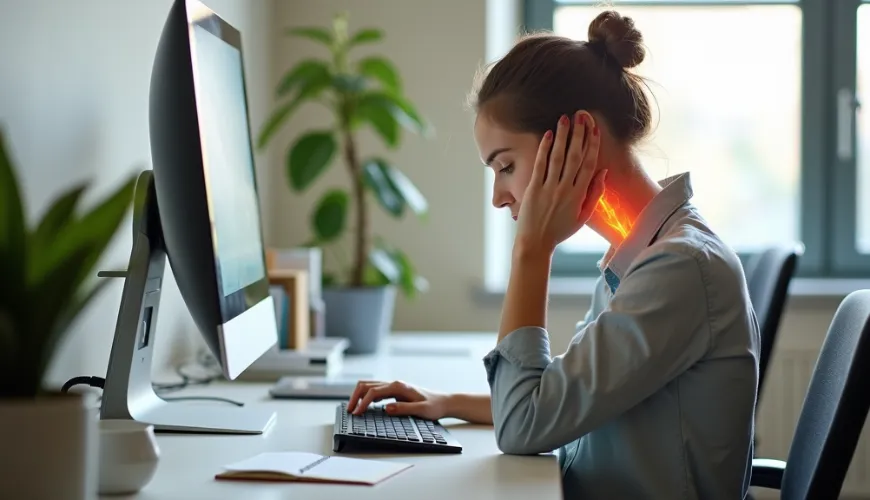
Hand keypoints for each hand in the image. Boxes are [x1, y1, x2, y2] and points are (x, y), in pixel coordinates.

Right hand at [346, 380, 448, 420]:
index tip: (356, 413)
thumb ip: (403, 409)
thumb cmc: (434, 406)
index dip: (362, 403)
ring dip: (358, 395)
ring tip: (353, 408)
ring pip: (369, 385)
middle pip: (366, 385)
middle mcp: (394, 383)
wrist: (443, 402)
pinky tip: (364, 406)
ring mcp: (393, 386)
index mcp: (398, 386)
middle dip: (355, 396)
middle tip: (349, 411)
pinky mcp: (394, 390)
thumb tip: (386, 408)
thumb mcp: (421, 410)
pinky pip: (375, 390)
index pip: (373, 392)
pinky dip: (365, 395)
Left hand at [515, 111, 606, 253]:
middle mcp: (564, 190)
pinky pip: (540, 165)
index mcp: (579, 196)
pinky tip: (548, 135)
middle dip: (579, 135)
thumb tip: (603, 171)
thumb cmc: (560, 230)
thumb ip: (594, 194)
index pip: (589, 165)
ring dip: (563, 136)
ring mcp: (548, 189)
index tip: (594, 129)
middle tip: (581, 116)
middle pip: (575, 157)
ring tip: (565, 118)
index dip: (592, 145)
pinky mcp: (533, 189)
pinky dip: (544, 149)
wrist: (535, 243)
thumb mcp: (582, 216)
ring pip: (558, 158)